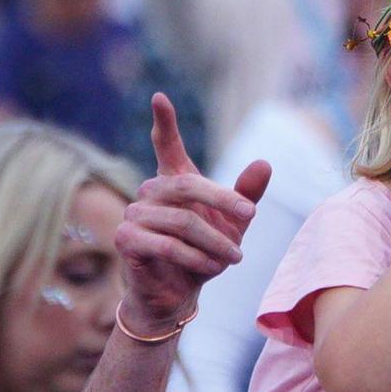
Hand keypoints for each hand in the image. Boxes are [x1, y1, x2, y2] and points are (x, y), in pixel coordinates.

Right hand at [118, 95, 268, 335]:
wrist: (178, 295)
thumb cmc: (203, 254)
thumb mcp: (233, 225)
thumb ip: (247, 195)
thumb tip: (264, 163)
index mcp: (173, 183)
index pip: (165, 146)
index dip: (163, 122)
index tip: (160, 97)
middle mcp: (150, 192)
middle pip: (188, 185)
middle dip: (223, 199)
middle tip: (250, 214)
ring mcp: (134, 215)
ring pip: (183, 222)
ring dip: (215, 242)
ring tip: (235, 257)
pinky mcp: (126, 240)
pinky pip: (166, 245)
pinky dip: (195, 258)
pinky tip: (212, 267)